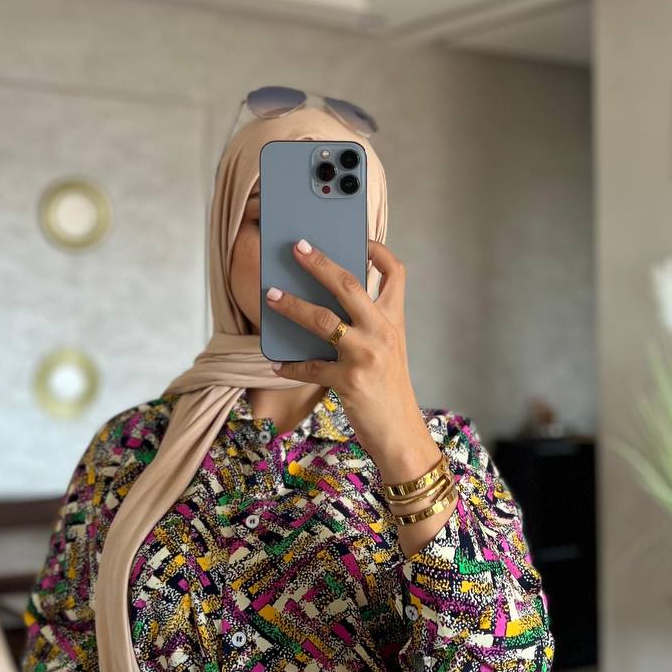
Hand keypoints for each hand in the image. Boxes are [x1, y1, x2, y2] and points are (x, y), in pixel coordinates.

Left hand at [265, 238, 428, 461]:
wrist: (400, 432)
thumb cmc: (388, 389)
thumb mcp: (387, 350)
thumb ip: (366, 325)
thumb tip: (322, 302)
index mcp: (393, 322)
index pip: (395, 274)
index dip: (379, 251)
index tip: (360, 238)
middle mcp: (382, 333)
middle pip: (349, 285)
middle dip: (319, 263)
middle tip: (296, 247)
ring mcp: (366, 356)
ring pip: (323, 321)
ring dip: (293, 306)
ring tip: (271, 296)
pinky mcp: (348, 381)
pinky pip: (310, 367)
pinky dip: (290, 365)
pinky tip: (276, 362)